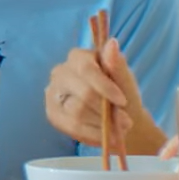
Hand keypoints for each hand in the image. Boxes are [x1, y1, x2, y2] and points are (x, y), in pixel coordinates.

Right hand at [45, 32, 162, 153]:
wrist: (119, 116)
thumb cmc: (121, 93)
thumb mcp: (124, 77)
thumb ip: (116, 63)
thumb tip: (111, 43)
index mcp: (78, 57)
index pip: (86, 69)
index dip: (105, 87)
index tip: (122, 101)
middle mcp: (60, 72)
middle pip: (82, 93)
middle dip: (106, 111)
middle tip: (126, 122)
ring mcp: (53, 93)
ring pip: (77, 112)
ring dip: (102, 124)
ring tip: (118, 130)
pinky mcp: (52, 113)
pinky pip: (71, 127)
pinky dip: (91, 134)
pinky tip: (104, 136)